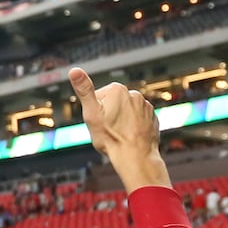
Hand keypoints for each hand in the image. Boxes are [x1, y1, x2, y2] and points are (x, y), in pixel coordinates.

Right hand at [69, 67, 169, 192]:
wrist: (136, 156)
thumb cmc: (111, 138)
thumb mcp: (91, 114)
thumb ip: (84, 90)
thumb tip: (74, 70)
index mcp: (117, 90)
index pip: (99, 97)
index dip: (95, 112)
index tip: (98, 122)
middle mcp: (134, 94)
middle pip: (114, 104)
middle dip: (109, 115)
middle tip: (107, 130)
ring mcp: (145, 105)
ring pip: (127, 112)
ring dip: (122, 121)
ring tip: (119, 135)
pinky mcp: (152, 117)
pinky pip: (139, 119)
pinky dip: (134, 126)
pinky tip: (129, 136)